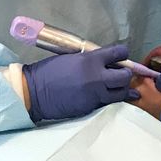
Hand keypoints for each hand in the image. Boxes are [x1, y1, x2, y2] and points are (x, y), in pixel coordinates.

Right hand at [23, 43, 137, 124]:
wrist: (34, 93)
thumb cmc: (48, 71)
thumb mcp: (71, 58)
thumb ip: (90, 59)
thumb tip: (105, 61)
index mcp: (90, 60)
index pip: (119, 53)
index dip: (123, 53)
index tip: (121, 55)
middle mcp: (97, 77)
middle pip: (125, 76)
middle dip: (126, 74)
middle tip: (120, 73)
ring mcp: (95, 95)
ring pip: (121, 93)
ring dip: (122, 89)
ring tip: (119, 87)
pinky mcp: (91, 107)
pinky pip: (107, 102)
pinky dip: (109, 98)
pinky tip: (107, 96)